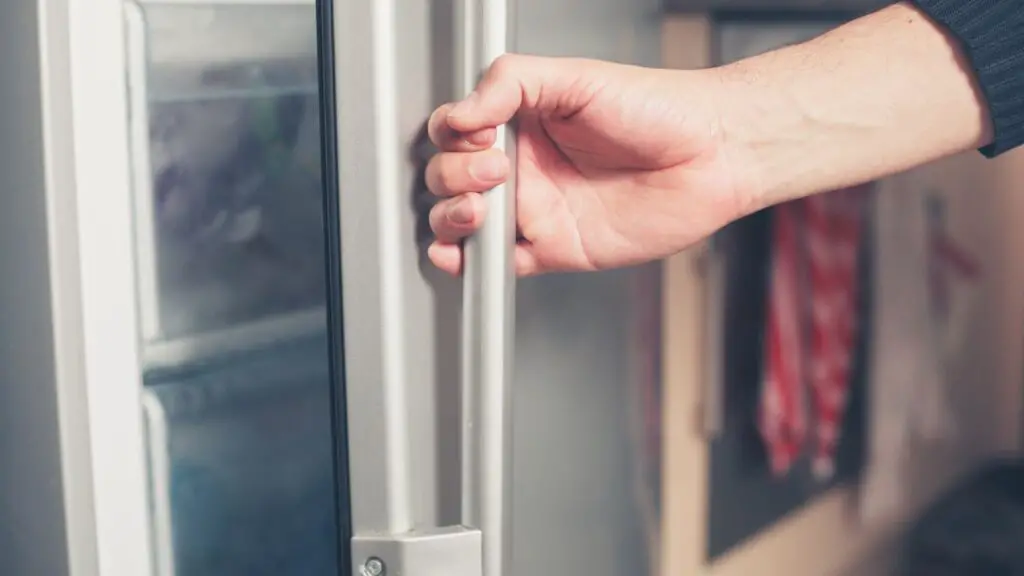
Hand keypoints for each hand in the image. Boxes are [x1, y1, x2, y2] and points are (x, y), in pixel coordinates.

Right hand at [425, 54, 752, 275]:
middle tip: (495, 170)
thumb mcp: (577, 76)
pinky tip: (462, 254)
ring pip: (462, 222)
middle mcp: (523, 165)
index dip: (452, 136)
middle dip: (453, 177)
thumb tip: (462, 112)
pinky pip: (498, 263)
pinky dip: (469, 264)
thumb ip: (511, 83)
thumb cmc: (659, 109)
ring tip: (478, 209)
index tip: (476, 133)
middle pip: (449, 177)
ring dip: (451, 218)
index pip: (455, 131)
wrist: (711, 156)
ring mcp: (535, 208)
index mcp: (522, 121)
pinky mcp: (553, 248)